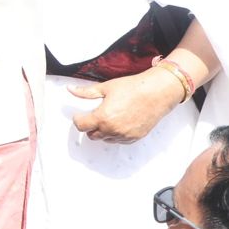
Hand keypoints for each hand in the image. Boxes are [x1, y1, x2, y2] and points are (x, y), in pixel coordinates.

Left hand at [70, 68, 185, 143]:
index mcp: (103, 117)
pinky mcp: (134, 138)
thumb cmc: (134, 88)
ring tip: (109, 117)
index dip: (78, 119)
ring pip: (105, 139)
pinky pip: (119, 141)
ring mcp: (124, 135)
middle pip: (91, 135)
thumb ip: (86, 92)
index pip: (81, 126)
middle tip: (94, 115)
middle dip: (90, 126)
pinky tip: (119, 122)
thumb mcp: (106, 87)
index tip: (80, 114)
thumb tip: (70, 89)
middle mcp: (113, 129)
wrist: (157, 92)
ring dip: (102, 131)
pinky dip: (115, 134)